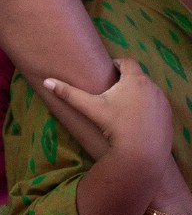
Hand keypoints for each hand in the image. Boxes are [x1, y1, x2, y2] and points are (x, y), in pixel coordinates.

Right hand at [44, 59, 173, 164]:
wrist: (142, 152)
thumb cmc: (115, 125)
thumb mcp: (91, 108)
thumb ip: (69, 93)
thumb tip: (46, 82)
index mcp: (135, 79)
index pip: (127, 62)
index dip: (117, 65)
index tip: (109, 72)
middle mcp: (152, 87)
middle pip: (138, 76)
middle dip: (127, 80)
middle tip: (113, 91)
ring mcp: (162, 101)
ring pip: (148, 90)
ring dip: (138, 93)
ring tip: (124, 105)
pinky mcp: (168, 115)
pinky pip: (157, 104)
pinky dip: (148, 107)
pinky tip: (137, 119)